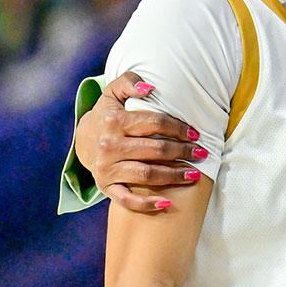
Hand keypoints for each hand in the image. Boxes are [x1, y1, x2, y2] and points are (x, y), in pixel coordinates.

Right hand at [76, 71, 204, 211]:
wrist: (83, 139)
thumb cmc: (108, 114)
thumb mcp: (114, 92)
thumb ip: (129, 82)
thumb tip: (151, 88)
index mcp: (114, 121)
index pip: (153, 123)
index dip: (177, 128)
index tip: (195, 134)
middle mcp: (110, 146)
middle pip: (154, 150)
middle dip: (182, 152)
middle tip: (202, 154)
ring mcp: (107, 168)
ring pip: (146, 174)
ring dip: (173, 176)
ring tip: (194, 175)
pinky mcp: (105, 186)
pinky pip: (126, 200)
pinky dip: (146, 204)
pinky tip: (167, 204)